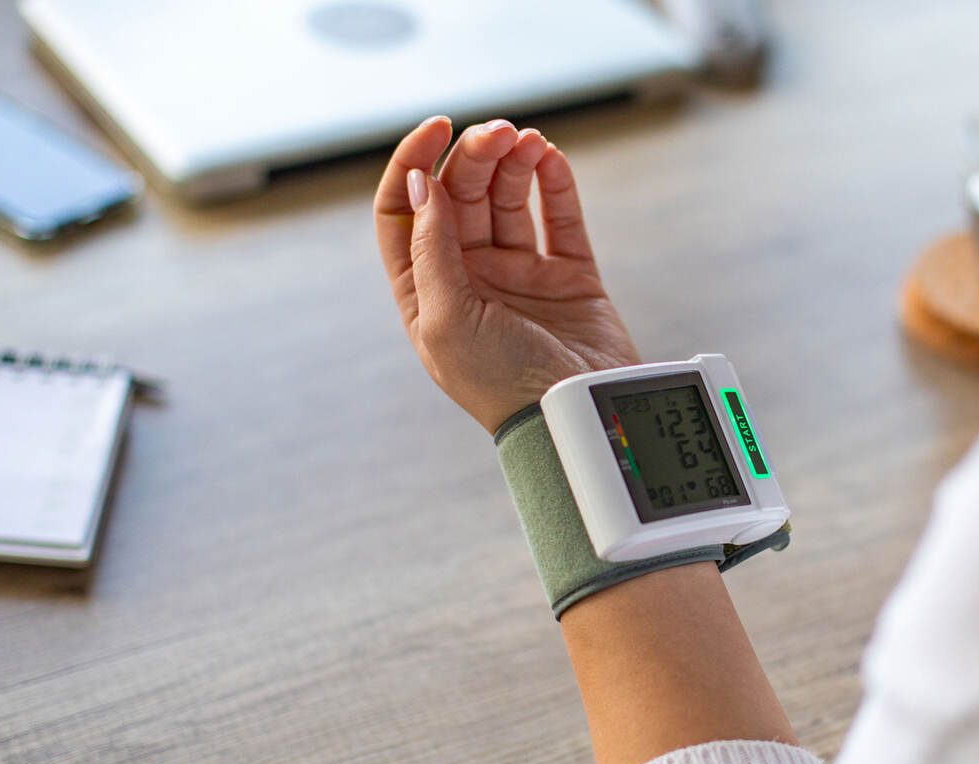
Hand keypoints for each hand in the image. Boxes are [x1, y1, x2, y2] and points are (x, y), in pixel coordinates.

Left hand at [374, 116, 640, 433]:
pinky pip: (558, 218)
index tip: (437, 129)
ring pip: (508, 198)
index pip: (404, 214)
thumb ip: (430, 249)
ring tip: (528, 141)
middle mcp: (469, 279)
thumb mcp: (445, 321)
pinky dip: (554, 183)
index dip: (413, 165)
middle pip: (460, 196)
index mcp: (427, 293)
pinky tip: (549, 157)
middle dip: (475, 157)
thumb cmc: (500, 387)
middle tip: (498, 134)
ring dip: (514, 162)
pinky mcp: (568, 276)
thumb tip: (419, 182)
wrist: (574, 419)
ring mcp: (520, 276)